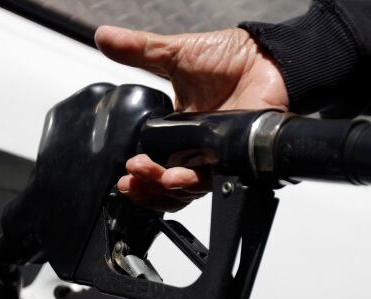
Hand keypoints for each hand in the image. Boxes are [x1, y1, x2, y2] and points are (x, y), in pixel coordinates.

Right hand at [95, 26, 287, 211]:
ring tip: (152, 175)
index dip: (138, 175)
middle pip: (165, 187)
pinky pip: (212, 182)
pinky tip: (177, 175)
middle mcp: (194, 150)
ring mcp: (214, 158)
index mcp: (177, 132)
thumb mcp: (174, 55)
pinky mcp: (233, 160)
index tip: (123, 172)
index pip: (153, 164)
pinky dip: (192, 182)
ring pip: (186, 190)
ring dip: (164, 188)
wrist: (266, 57)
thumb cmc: (229, 58)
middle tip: (132, 175)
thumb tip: (105, 36)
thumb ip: (139, 51)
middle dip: (145, 187)